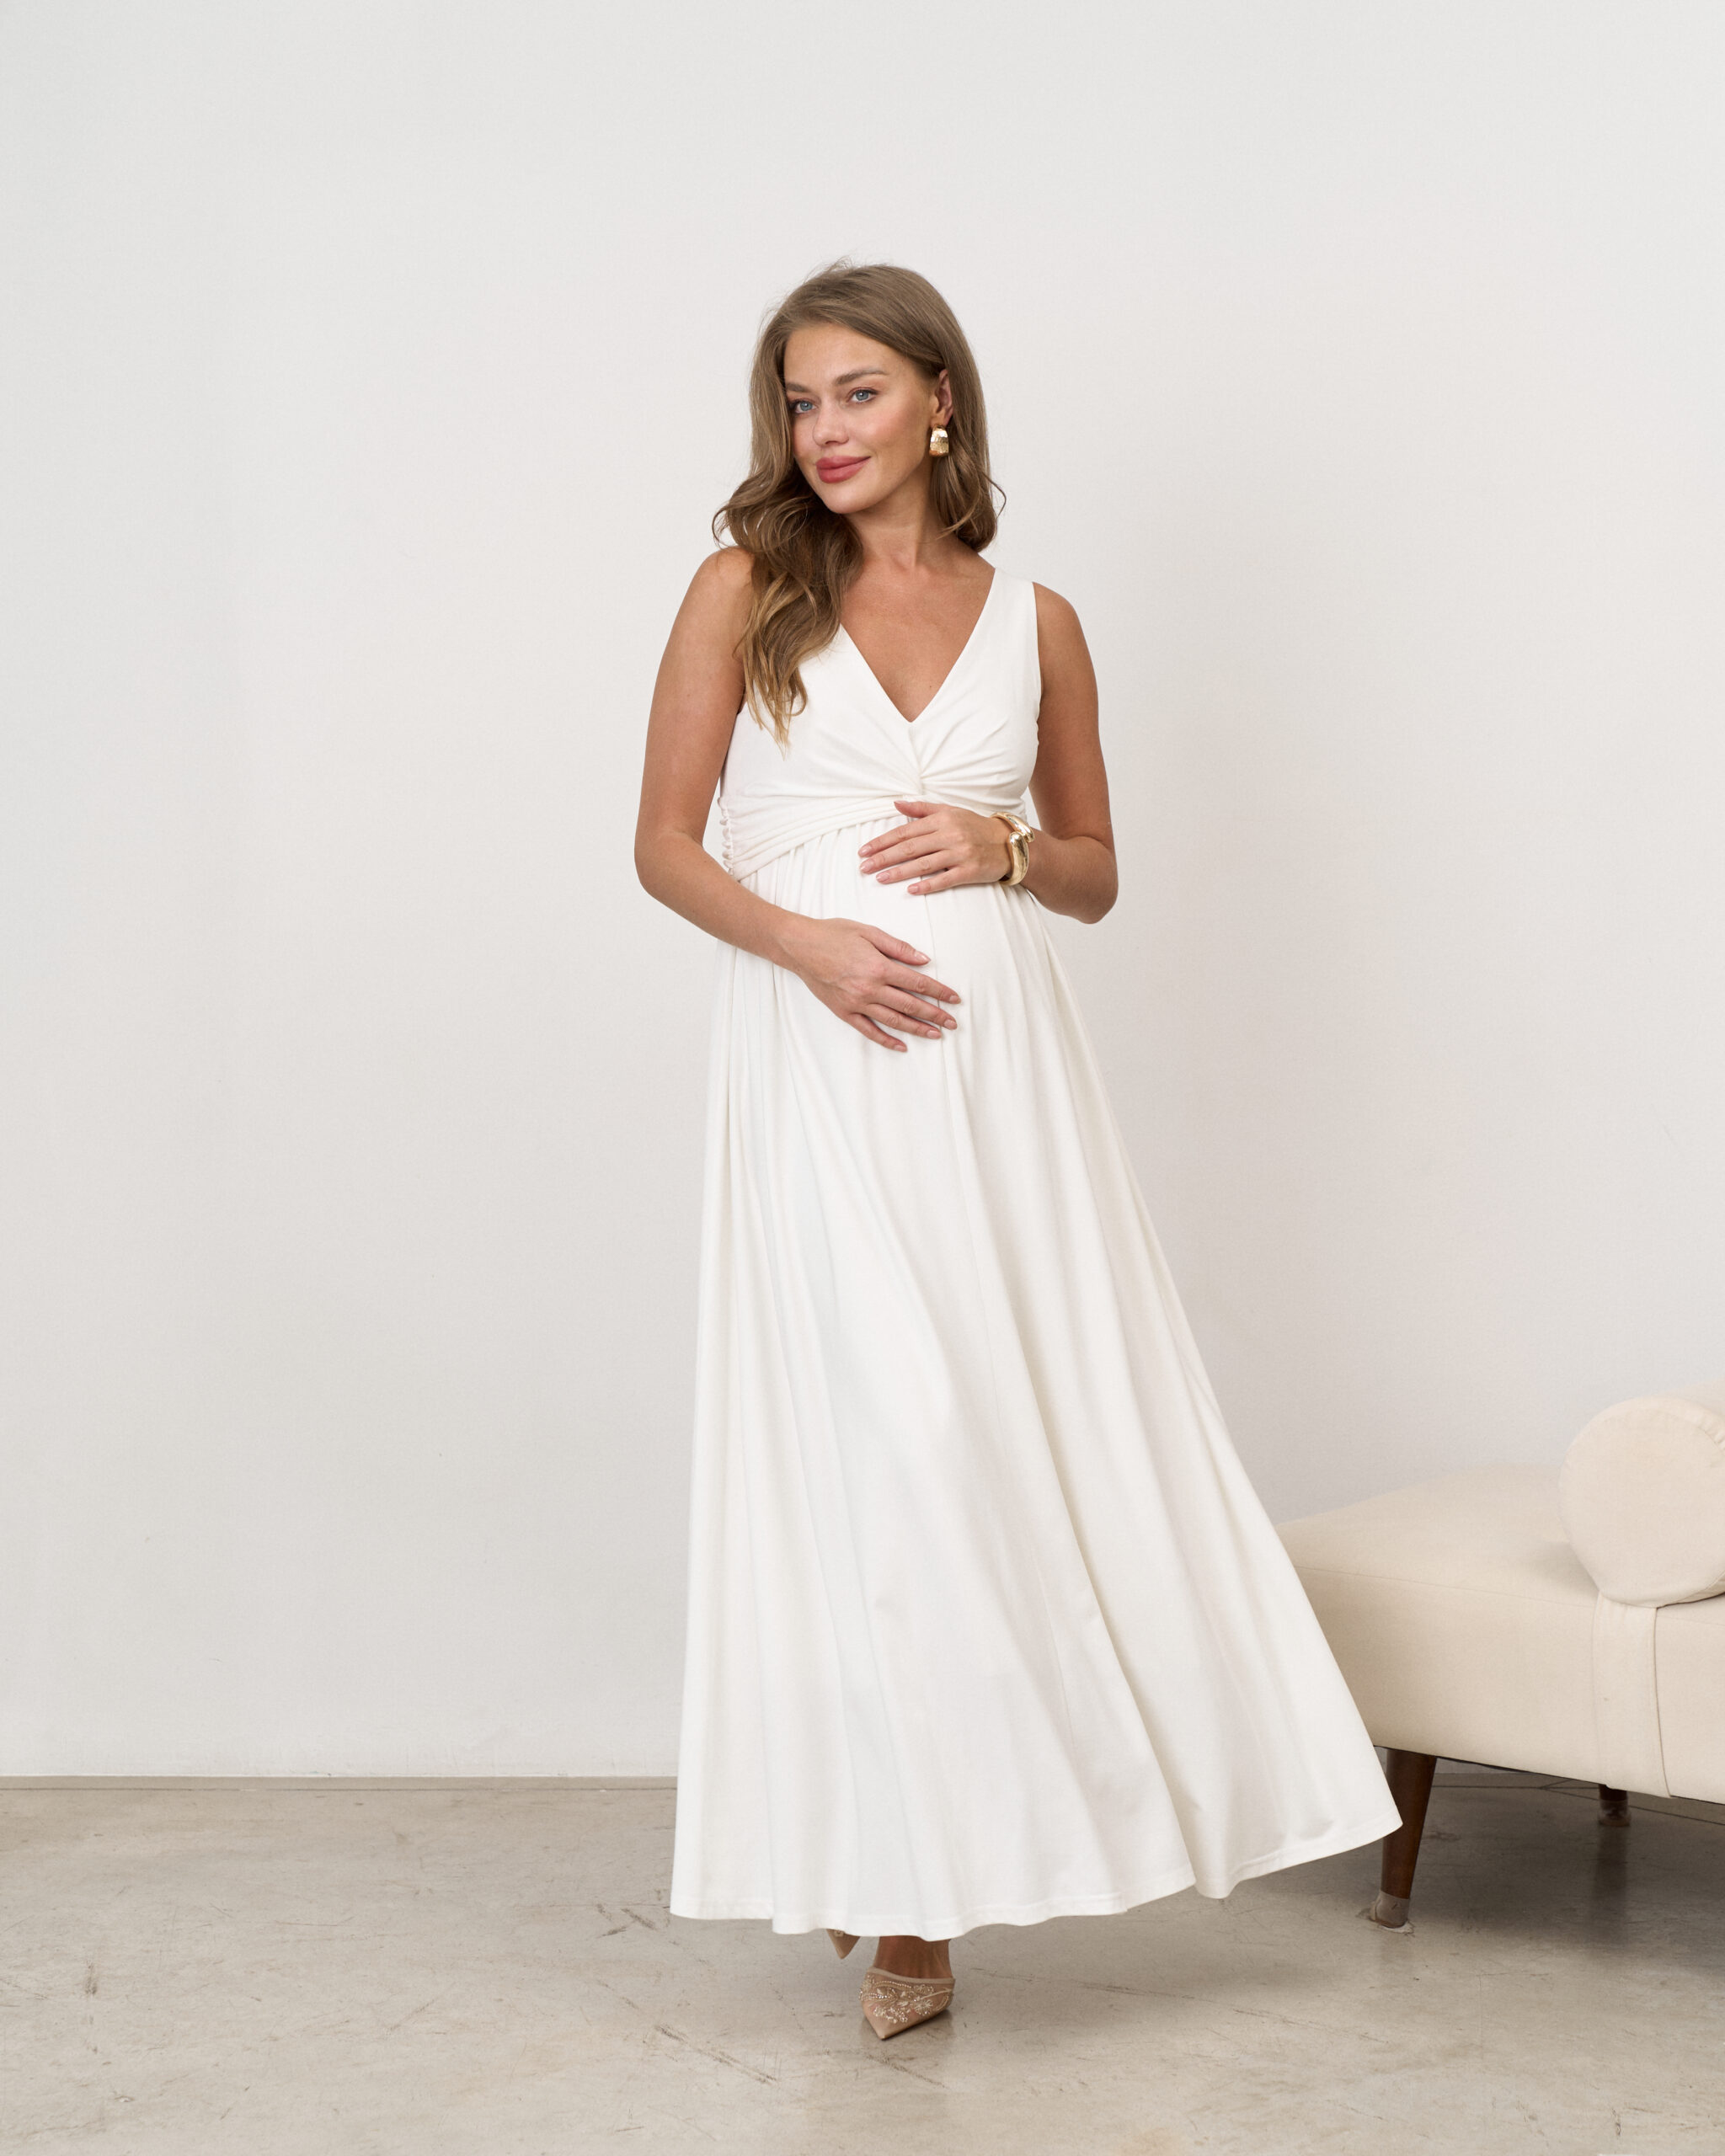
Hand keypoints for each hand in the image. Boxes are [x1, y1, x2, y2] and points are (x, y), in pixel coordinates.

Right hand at [780, 916, 961, 1052]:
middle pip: (910, 1005)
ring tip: (935, 1035)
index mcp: (879, 967)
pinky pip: (868, 1031)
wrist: (799, 946)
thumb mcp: (868, 932)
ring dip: (917, 1029)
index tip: (954, 998)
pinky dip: (886, 1040)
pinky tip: (902, 1046)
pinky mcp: (844, 1012)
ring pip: (894, 1021)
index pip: (917, 983)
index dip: (939, 991)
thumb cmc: (833, 934)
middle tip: (953, 1023)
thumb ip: (898, 947)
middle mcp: (870, 989)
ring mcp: (856, 1003)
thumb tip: (924, 960)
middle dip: (935, 1015)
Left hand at [858, 799, 1012, 894]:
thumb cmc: (975, 826)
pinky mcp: (970, 871)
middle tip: (864, 867)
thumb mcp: (950, 811)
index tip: (864, 850)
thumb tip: (895, 804)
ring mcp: (960, 853)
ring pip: (923, 864)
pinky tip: (911, 890)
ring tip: (880, 879)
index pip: (905, 831)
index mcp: (942, 820)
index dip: (883, 841)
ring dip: (899, 872)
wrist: (1008, 843)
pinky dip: (927, 885)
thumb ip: (922, 809)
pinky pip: (945, 879)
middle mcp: (949, 835)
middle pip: (910, 848)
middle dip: (884, 858)